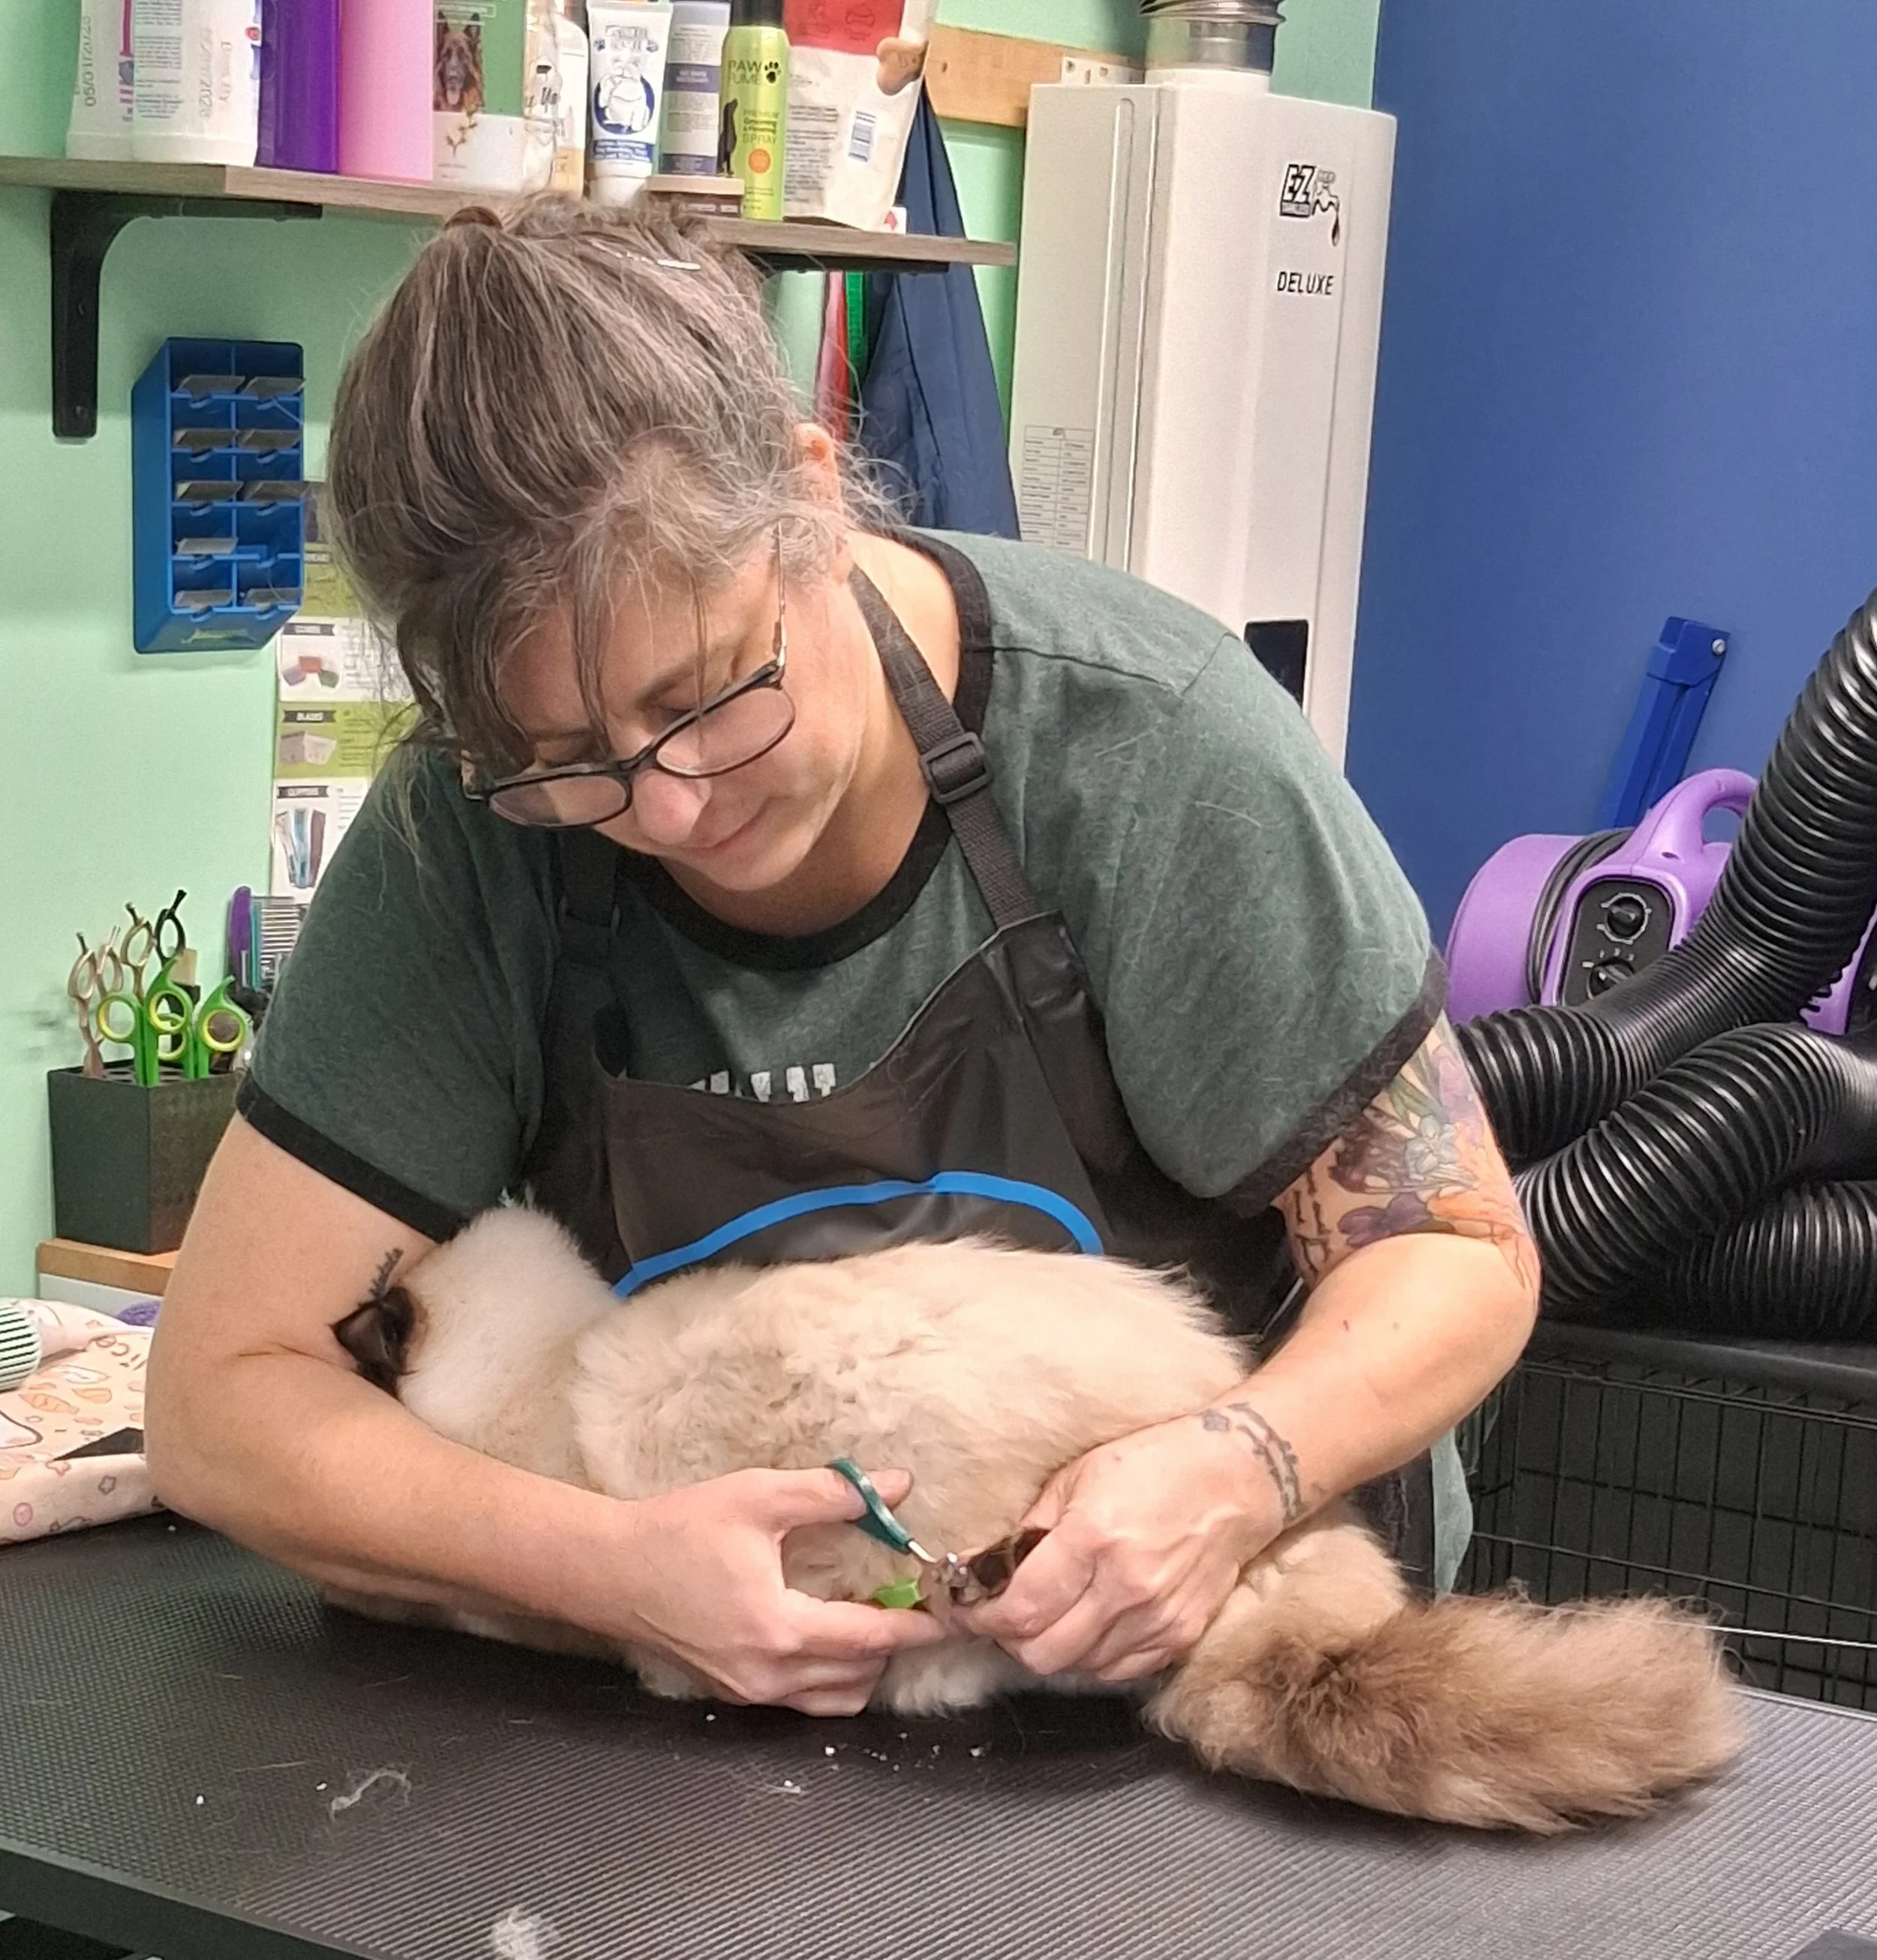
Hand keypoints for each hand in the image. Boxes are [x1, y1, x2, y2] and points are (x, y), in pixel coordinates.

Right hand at [612, 1465, 949, 1714]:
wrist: (607, 1570)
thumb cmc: (680, 1529)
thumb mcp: (758, 1498)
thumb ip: (832, 1493)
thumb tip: (898, 1485)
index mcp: (779, 1630)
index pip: (868, 1640)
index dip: (915, 1626)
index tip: (951, 1613)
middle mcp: (767, 1675)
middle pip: (858, 1679)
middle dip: (893, 1647)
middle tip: (913, 1606)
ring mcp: (747, 1692)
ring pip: (831, 1700)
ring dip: (862, 1668)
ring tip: (875, 1622)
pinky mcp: (732, 1693)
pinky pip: (800, 1701)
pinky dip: (829, 1678)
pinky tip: (830, 1637)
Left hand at [949, 1415, 1287, 1682]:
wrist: (1234, 1478)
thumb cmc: (1153, 1464)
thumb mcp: (1077, 1476)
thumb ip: (1030, 1529)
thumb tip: (982, 1567)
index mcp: (1093, 1538)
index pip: (1020, 1608)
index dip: (977, 1618)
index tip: (959, 1610)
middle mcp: (1126, 1587)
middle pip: (1042, 1652)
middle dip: (1006, 1639)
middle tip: (994, 1615)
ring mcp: (1157, 1618)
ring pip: (1076, 1668)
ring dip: (1045, 1649)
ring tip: (1039, 1617)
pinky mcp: (1179, 1636)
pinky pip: (1116, 1670)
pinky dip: (1087, 1657)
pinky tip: (1081, 1626)